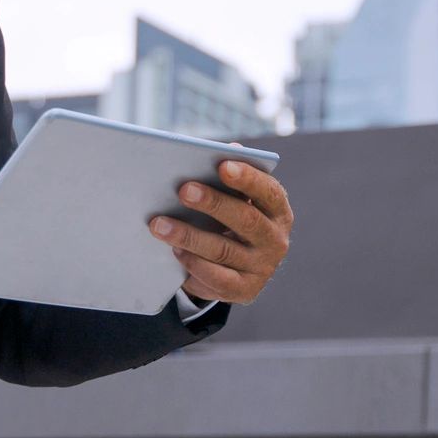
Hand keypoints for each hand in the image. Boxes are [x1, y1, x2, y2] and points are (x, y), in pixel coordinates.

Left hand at [147, 159, 293, 304]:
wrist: (240, 270)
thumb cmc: (233, 222)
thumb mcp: (237, 200)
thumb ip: (231, 176)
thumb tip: (228, 148)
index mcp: (278, 210)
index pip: (269, 191)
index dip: (248, 178)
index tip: (222, 165)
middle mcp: (276, 239)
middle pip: (246, 219)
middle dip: (213, 203)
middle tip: (183, 190)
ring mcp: (262, 267)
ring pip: (224, 249)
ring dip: (189, 235)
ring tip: (159, 224)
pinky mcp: (244, 290)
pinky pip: (217, 277)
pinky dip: (193, 263)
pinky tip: (174, 251)